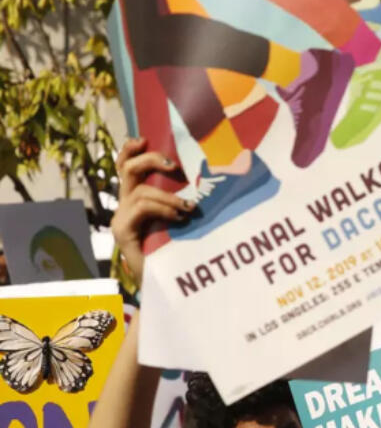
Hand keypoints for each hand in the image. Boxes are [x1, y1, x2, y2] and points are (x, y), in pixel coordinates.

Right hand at [110, 138, 192, 288]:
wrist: (168, 288)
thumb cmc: (182, 254)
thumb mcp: (185, 221)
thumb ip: (186, 201)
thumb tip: (211, 179)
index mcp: (137, 200)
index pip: (126, 166)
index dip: (131, 149)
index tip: (145, 138)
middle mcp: (125, 206)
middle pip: (127, 169)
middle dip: (150, 161)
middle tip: (174, 166)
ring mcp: (121, 219)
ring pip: (138, 191)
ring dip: (168, 196)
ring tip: (189, 208)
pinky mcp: (122, 233)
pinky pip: (140, 209)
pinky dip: (162, 209)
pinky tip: (179, 218)